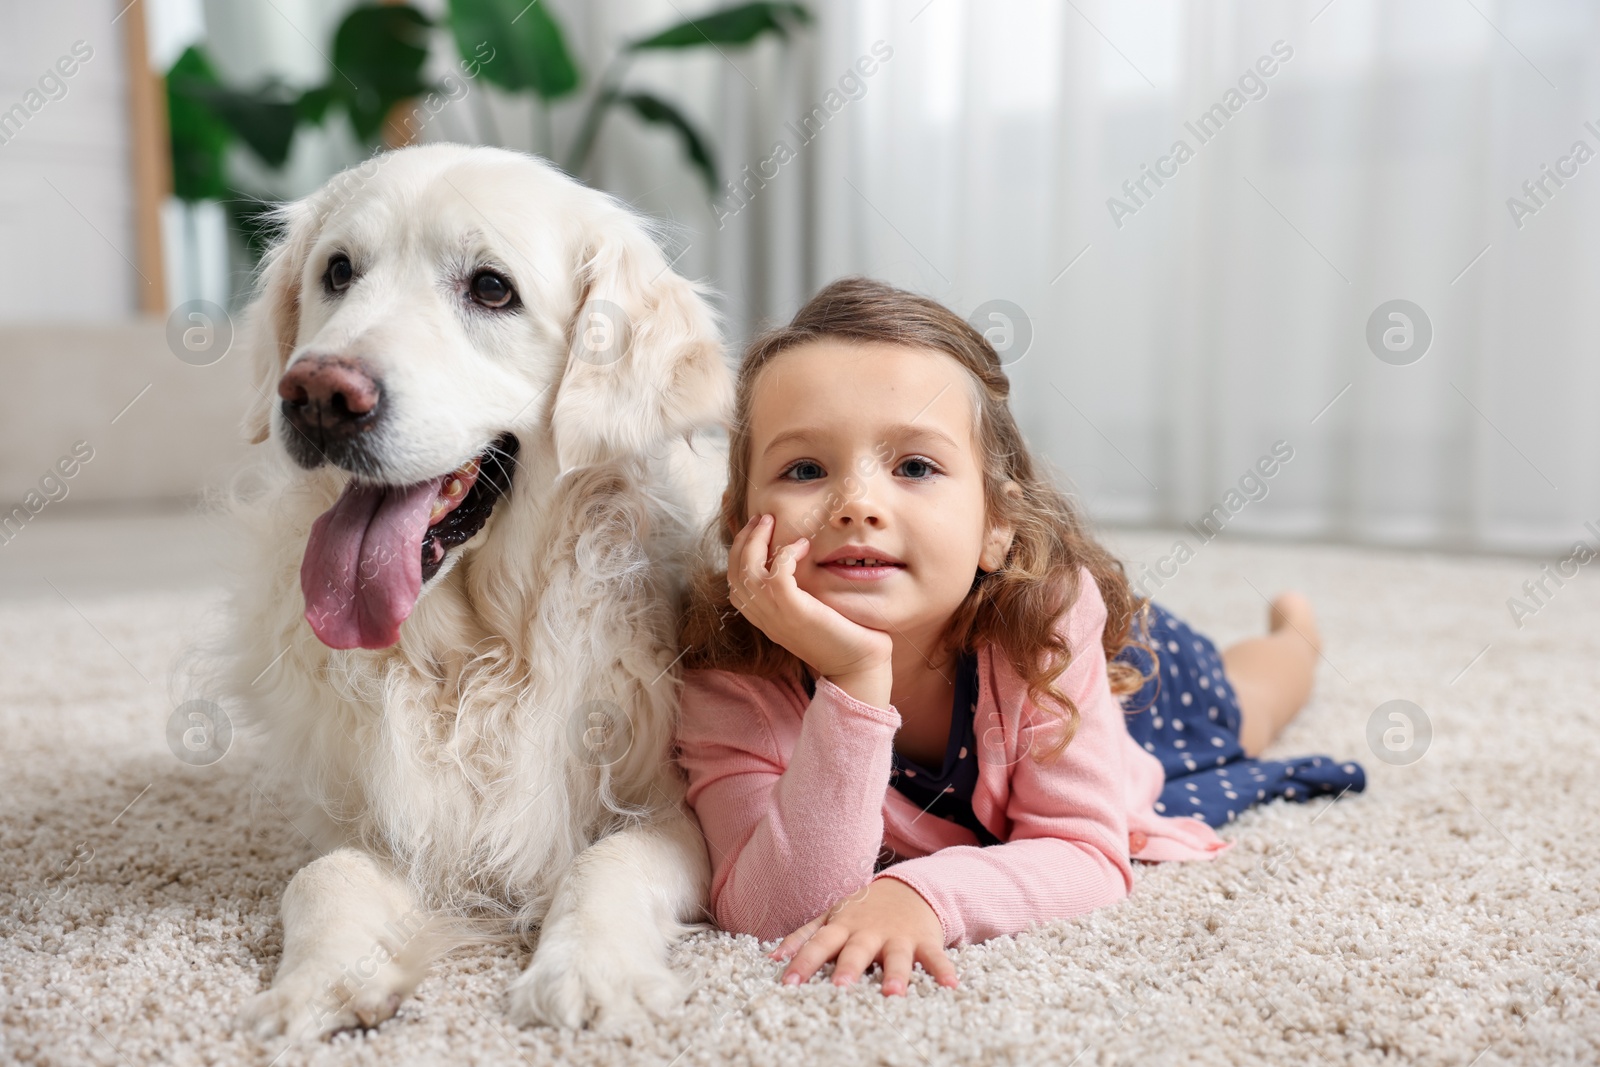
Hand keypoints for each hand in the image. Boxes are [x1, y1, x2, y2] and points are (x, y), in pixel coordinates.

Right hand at [728, 514, 892, 704]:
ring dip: (756, 540)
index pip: (735, 580)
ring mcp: (776, 616)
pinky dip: (785, 554)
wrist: (858, 665)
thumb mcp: (810, 611)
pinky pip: (776, 575)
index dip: (740, 551)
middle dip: (744, 539)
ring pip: (747, 571)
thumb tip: (800, 563)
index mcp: (764, 617)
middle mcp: (763, 617)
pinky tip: (802, 545)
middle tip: (762, 518)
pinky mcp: (794, 612)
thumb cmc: (843, 636)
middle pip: (735, 572)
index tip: (757, 529)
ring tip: (772, 522)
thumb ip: (797, 593)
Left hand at [768, 878, 956, 994]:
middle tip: (839, 988)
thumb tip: (772, 958)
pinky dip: (943, 970)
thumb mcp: (831, 918)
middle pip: (856, 950)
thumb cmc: (861, 911)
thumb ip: (803, 937)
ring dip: (895, 974)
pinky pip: (935, 957)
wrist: (907, 888)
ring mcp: (898, 936)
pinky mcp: (925, 940)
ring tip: (893, 993)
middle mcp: (869, 932)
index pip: (818, 944)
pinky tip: (950, 987)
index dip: (803, 962)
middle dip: (848, 968)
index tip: (788, 983)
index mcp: (843, 927)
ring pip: (896, 956)